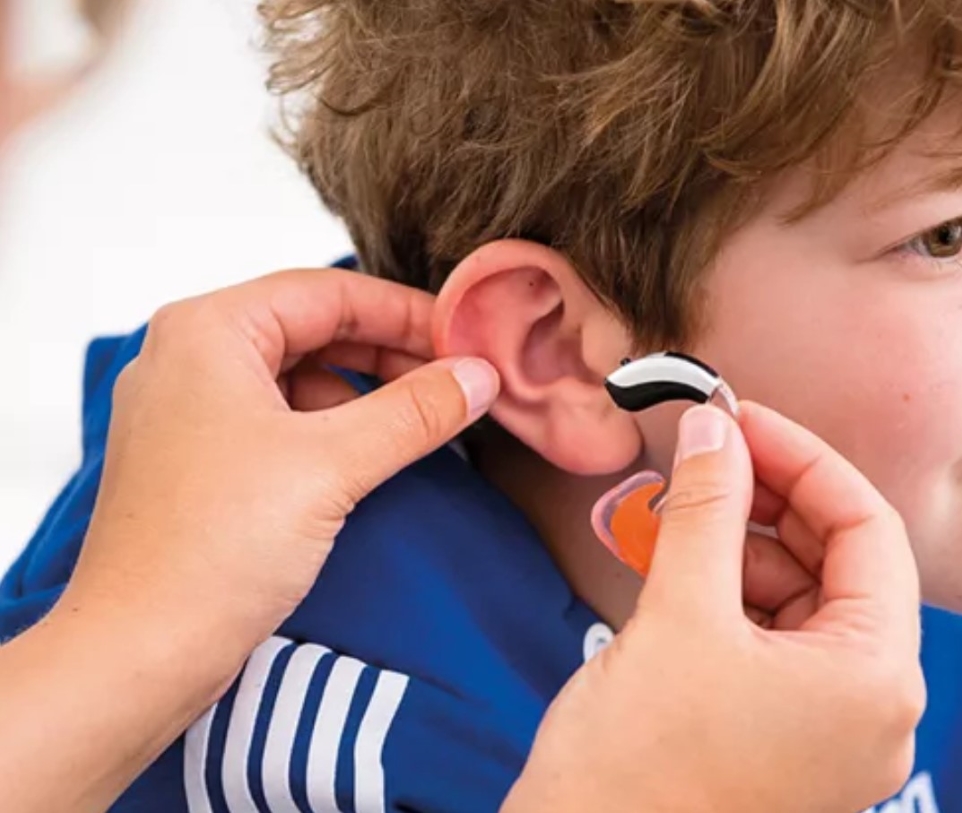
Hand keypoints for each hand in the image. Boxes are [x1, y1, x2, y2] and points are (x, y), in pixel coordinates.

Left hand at [58, 269, 498, 679]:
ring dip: (364, 393)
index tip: (466, 340)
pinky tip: (374, 456)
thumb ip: (415, 411)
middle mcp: (188, 356)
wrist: (139, 654)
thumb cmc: (214, 548)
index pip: (327, 291)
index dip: (407, 312)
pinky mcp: (197, 459)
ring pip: (298, 375)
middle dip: (389, 352)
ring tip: (424, 422)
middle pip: (312, 328)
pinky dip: (332, 428)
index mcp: (208, 330)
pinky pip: (279, 418)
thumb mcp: (333, 465)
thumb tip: (479, 375)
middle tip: (456, 381)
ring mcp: (188, 410)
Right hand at [504, 402, 924, 812]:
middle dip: (766, 503)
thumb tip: (716, 429)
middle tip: (703, 458)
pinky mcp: (783, 743)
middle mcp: (872, 708)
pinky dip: (726, 598)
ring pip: (799, 603)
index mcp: (877, 678)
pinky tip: (675, 568)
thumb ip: (707, 508)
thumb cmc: (636, 773)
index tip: (741, 421)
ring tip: (674, 517)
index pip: (869, 530)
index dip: (804, 460)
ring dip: (738, 548)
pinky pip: (770, 644)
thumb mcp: (678, 616)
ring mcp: (829, 733)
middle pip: (837, 565)